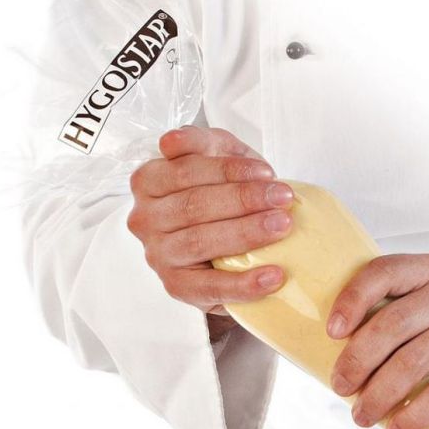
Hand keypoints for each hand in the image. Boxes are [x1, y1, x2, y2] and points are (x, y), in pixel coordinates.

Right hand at [127, 126, 294, 335]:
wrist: (229, 239)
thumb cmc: (223, 193)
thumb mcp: (218, 158)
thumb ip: (203, 142)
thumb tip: (174, 141)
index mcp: (148, 181)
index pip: (185, 171)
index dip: (229, 170)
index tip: (268, 173)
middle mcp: (145, 218)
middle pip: (194, 205)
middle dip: (243, 200)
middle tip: (283, 198)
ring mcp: (158, 254)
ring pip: (200, 241)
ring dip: (246, 233)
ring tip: (283, 226)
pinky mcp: (176, 286)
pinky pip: (210, 287)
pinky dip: (244, 283)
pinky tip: (274, 276)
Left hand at [326, 253, 428, 428]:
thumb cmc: (422, 349)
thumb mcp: (395, 326)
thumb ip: (368, 320)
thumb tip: (311, 341)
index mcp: (427, 269)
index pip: (385, 272)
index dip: (354, 300)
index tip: (331, 332)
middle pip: (395, 321)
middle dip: (359, 358)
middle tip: (340, 385)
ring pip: (414, 359)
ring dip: (380, 393)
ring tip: (361, 415)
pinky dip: (414, 414)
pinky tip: (396, 428)